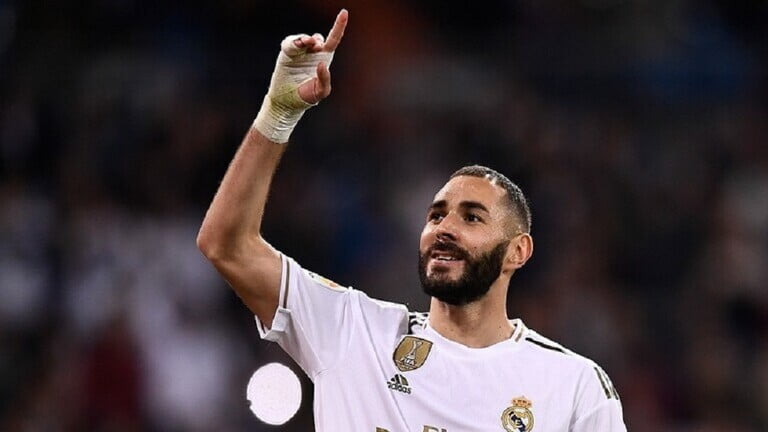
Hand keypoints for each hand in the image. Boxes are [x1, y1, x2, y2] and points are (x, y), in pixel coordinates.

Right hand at [253, 9, 348, 142]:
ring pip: (303, 39)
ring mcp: (299, 52)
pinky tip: (296, 46)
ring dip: (305, 40)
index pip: (333, 39)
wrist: (288, 102)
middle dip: (317, 39)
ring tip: (305, 44)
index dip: (339, 25)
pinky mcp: (286, 54)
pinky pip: (290, 43)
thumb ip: (325, 79)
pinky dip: (293, 43)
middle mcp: (312, 53)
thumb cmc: (307, 96)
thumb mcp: (321, 91)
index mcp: (324, 58)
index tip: (344, 12)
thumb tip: (322, 64)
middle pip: (317, 38)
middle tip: (315, 45)